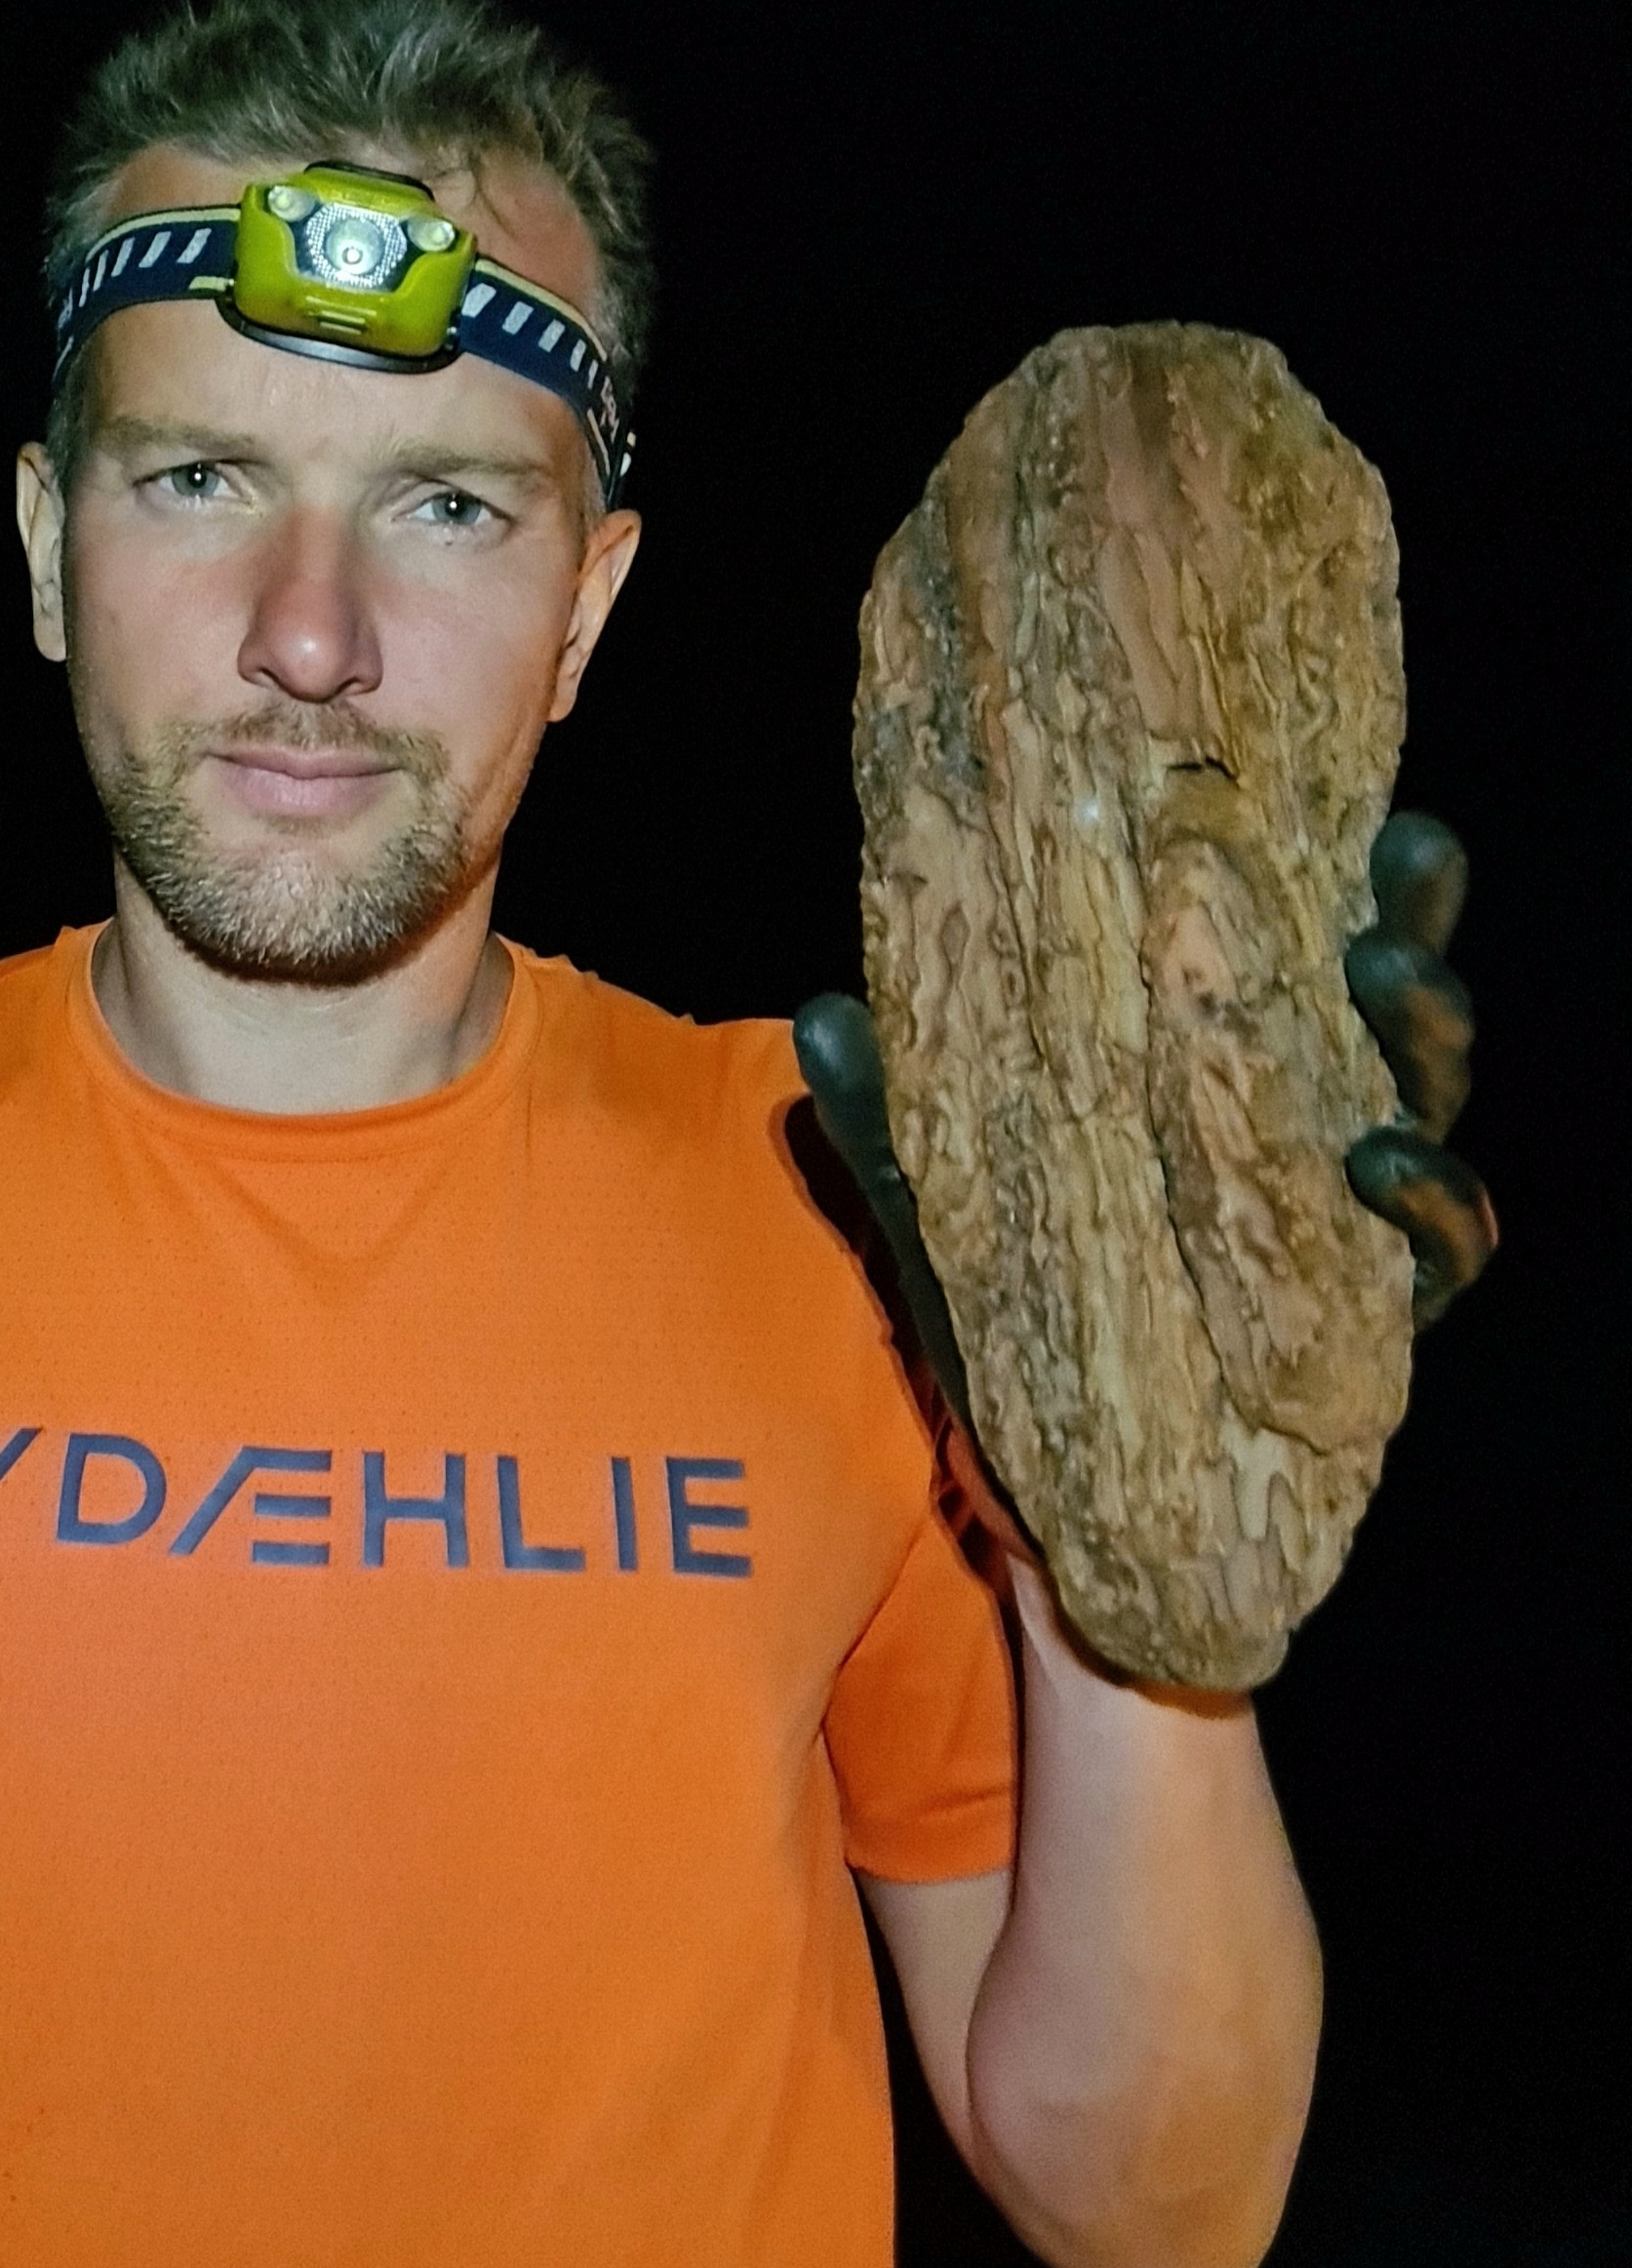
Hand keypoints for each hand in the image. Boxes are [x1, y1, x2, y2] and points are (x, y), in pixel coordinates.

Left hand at [794, 806, 1500, 1397]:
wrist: (1043, 1452)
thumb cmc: (1016, 1273)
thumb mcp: (946, 1176)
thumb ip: (895, 1103)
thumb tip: (825, 1016)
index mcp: (1229, 1051)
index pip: (1309, 942)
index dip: (1356, 875)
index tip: (1368, 814)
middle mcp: (1314, 1113)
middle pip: (1393, 1005)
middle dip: (1410, 929)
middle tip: (1389, 867)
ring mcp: (1355, 1210)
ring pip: (1428, 1101)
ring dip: (1425, 1036)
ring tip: (1382, 978)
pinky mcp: (1376, 1312)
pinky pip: (1442, 1250)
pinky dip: (1434, 1201)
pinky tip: (1380, 1163)